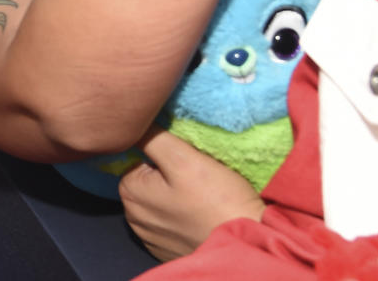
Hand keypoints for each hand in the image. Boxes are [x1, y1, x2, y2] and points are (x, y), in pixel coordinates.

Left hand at [119, 127, 263, 261]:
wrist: (247, 244)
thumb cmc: (216, 199)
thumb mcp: (183, 158)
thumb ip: (152, 139)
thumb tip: (135, 126)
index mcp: (130, 193)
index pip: (136, 160)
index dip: (161, 157)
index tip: (184, 163)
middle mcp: (134, 218)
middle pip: (146, 182)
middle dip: (166, 177)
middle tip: (196, 180)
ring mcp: (150, 238)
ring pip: (158, 204)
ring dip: (174, 199)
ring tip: (201, 199)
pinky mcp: (168, 251)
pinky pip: (170, 225)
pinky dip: (182, 219)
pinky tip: (200, 218)